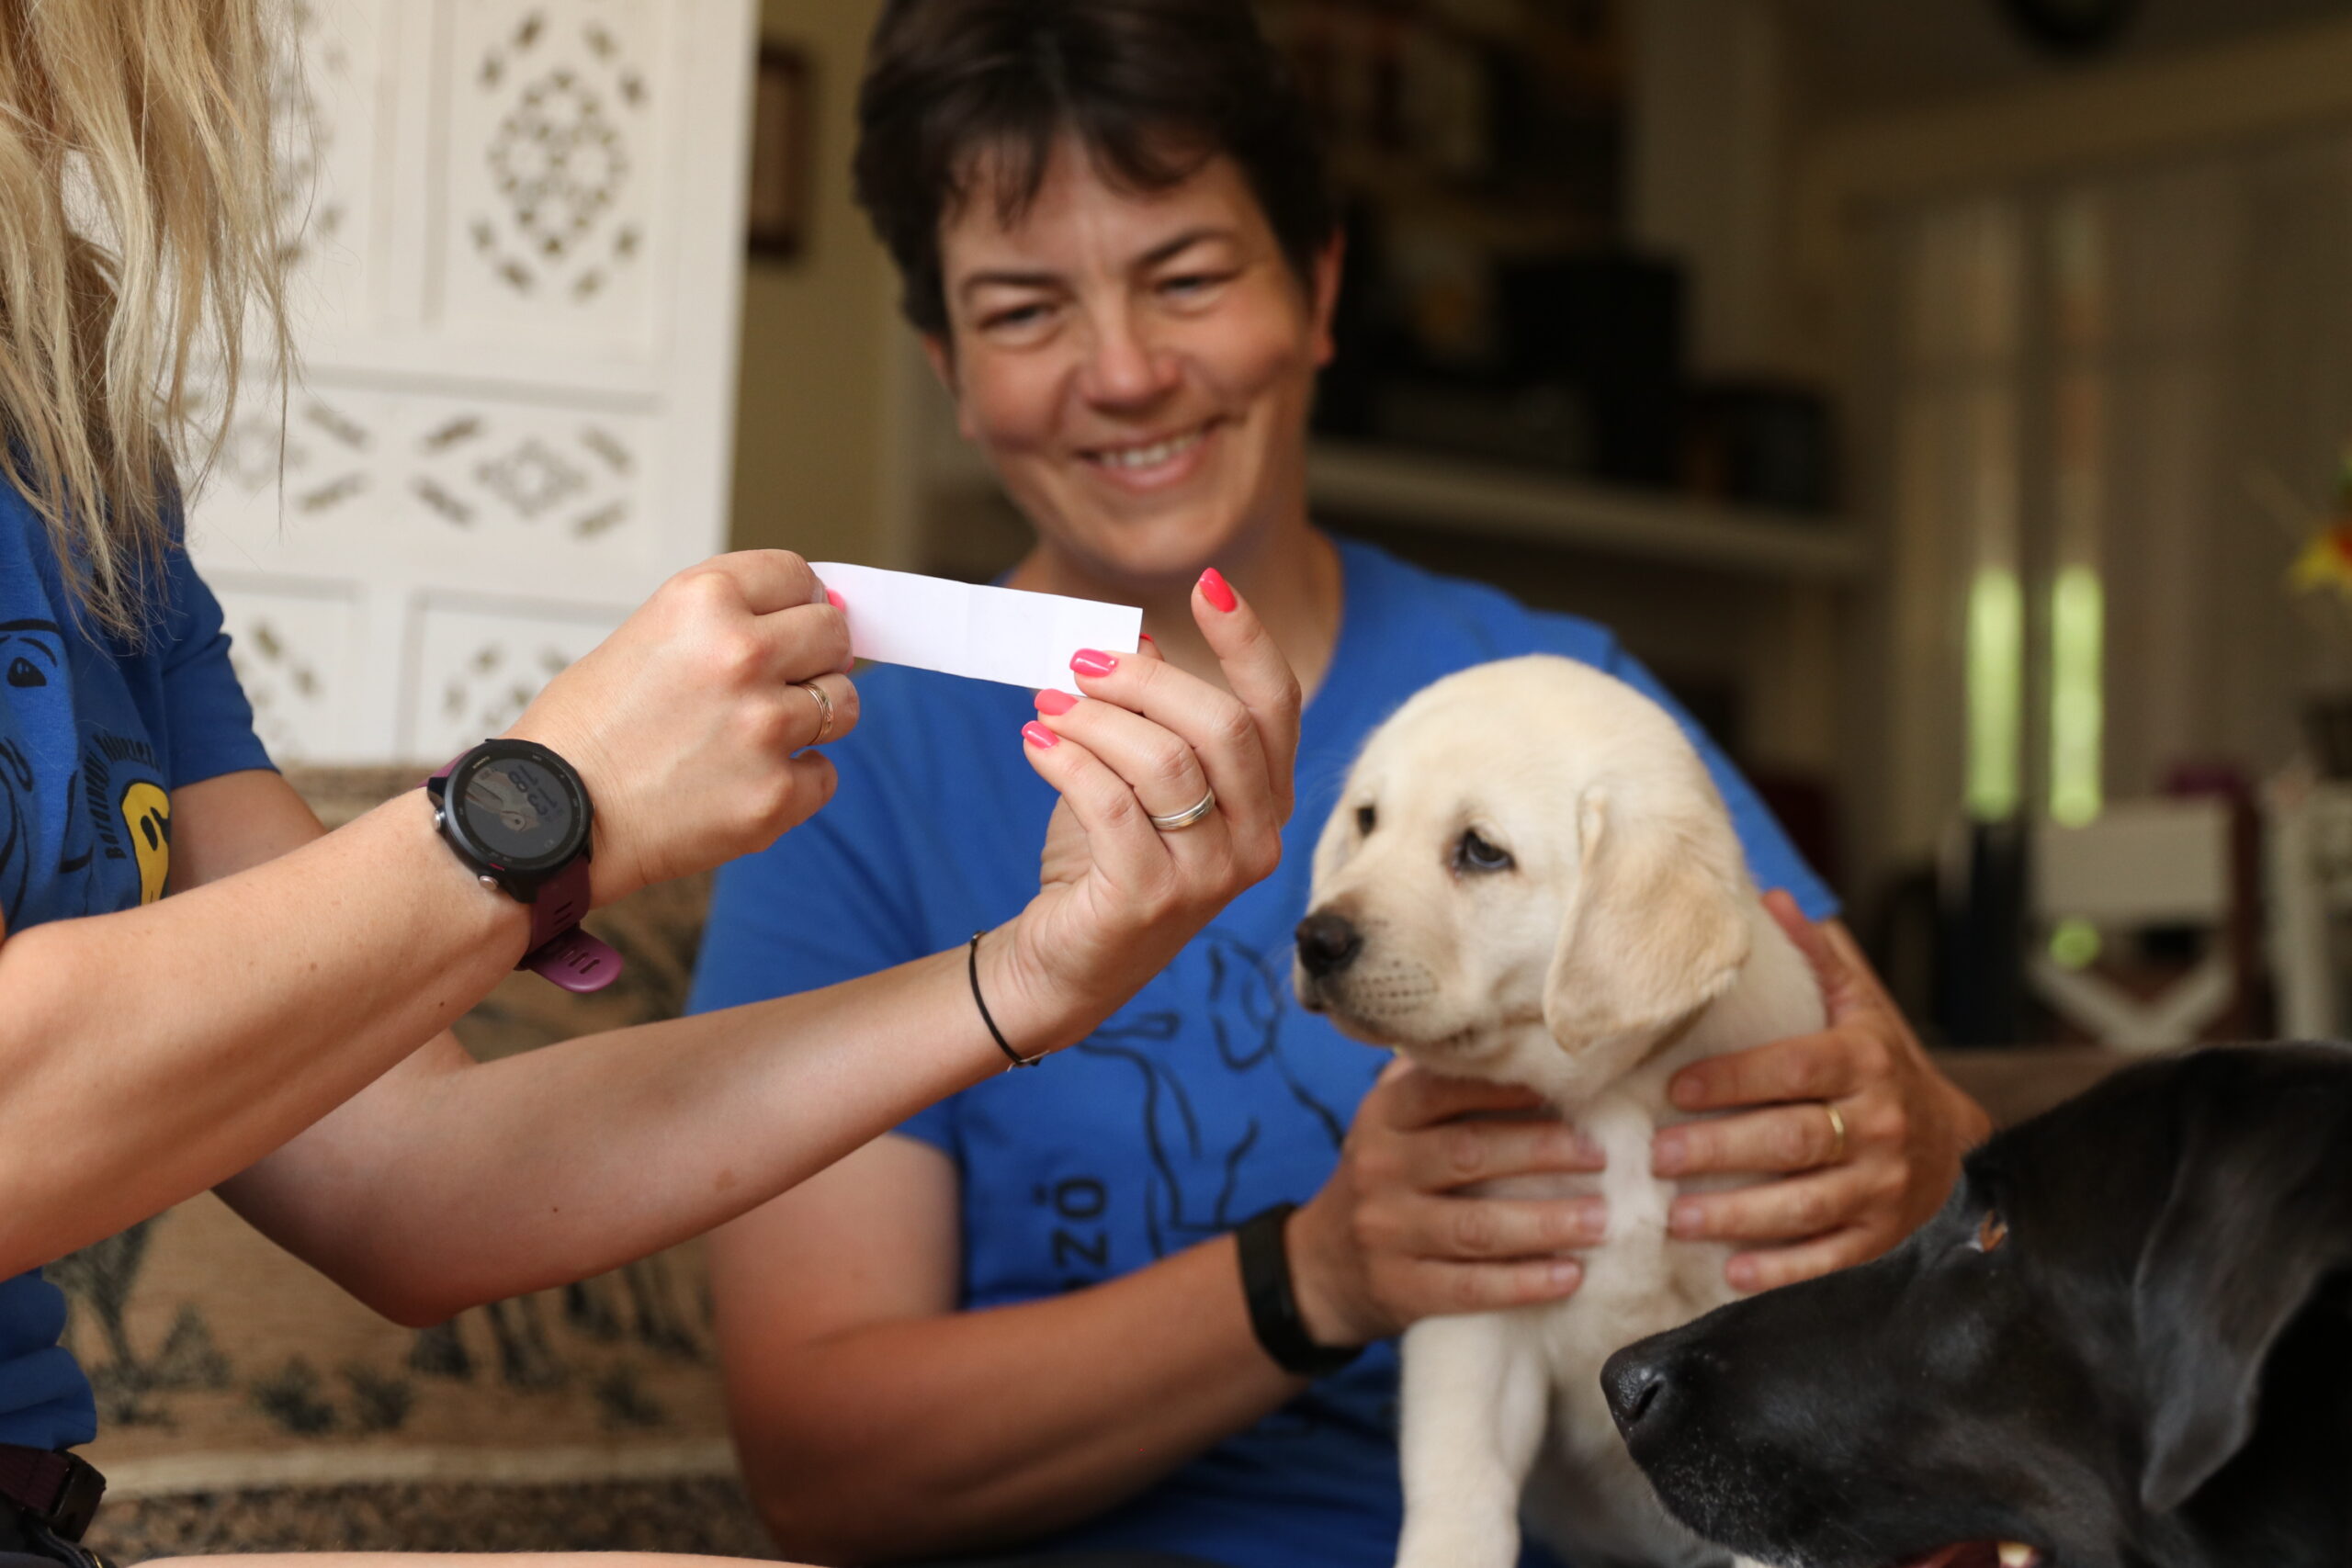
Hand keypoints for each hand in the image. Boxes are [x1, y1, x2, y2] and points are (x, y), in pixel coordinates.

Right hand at [507, 551, 855, 905]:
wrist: (546, 819)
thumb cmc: (587, 731)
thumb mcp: (648, 636)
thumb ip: (732, 620)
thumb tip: (827, 611)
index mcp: (703, 601)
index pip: (798, 576)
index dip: (798, 601)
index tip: (790, 622)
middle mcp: (740, 654)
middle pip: (833, 635)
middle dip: (817, 656)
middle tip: (777, 684)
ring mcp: (763, 727)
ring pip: (843, 705)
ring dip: (812, 720)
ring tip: (752, 738)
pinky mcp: (774, 794)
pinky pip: (824, 775)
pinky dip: (793, 784)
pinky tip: (738, 784)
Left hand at [979, 571, 1300, 1050]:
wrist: (1064, 964)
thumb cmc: (1106, 860)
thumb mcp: (1133, 776)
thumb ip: (1149, 716)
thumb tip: (1140, 643)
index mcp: (1267, 799)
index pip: (1277, 705)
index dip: (1247, 639)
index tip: (1208, 585)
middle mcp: (1257, 839)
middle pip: (1222, 725)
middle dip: (1145, 681)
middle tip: (1081, 664)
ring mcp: (1211, 877)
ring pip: (1165, 762)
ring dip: (1095, 718)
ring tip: (1047, 704)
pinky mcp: (1151, 900)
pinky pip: (1111, 805)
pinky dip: (1067, 759)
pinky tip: (1034, 743)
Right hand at [1284, 1061, 1604, 1347]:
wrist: (1323, 1266)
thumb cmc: (1385, 1178)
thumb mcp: (1392, 1124)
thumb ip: (1439, 1084)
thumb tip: (1519, 1041)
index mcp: (1383, 1117)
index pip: (1444, 1090)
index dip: (1507, 1088)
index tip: (1567, 1087)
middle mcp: (1380, 1169)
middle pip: (1469, 1155)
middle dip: (1542, 1153)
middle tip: (1603, 1155)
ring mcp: (1387, 1232)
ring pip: (1475, 1228)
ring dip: (1545, 1223)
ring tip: (1601, 1220)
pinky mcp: (1402, 1289)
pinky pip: (1470, 1287)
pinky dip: (1524, 1283)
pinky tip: (1570, 1276)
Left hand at [1653, 890, 1991, 1291]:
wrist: (1959, 1146)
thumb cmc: (1884, 1068)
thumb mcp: (1860, 1009)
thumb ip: (1816, 960)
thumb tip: (1770, 897)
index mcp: (1865, 1061)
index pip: (1792, 1068)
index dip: (1732, 1078)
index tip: (1674, 1089)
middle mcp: (1880, 1123)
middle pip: (1791, 1140)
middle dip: (1719, 1150)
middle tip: (1658, 1157)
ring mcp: (1885, 1186)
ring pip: (1806, 1204)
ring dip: (1738, 1215)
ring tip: (1679, 1218)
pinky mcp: (1885, 1237)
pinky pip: (1831, 1258)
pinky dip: (1783, 1270)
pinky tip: (1733, 1275)